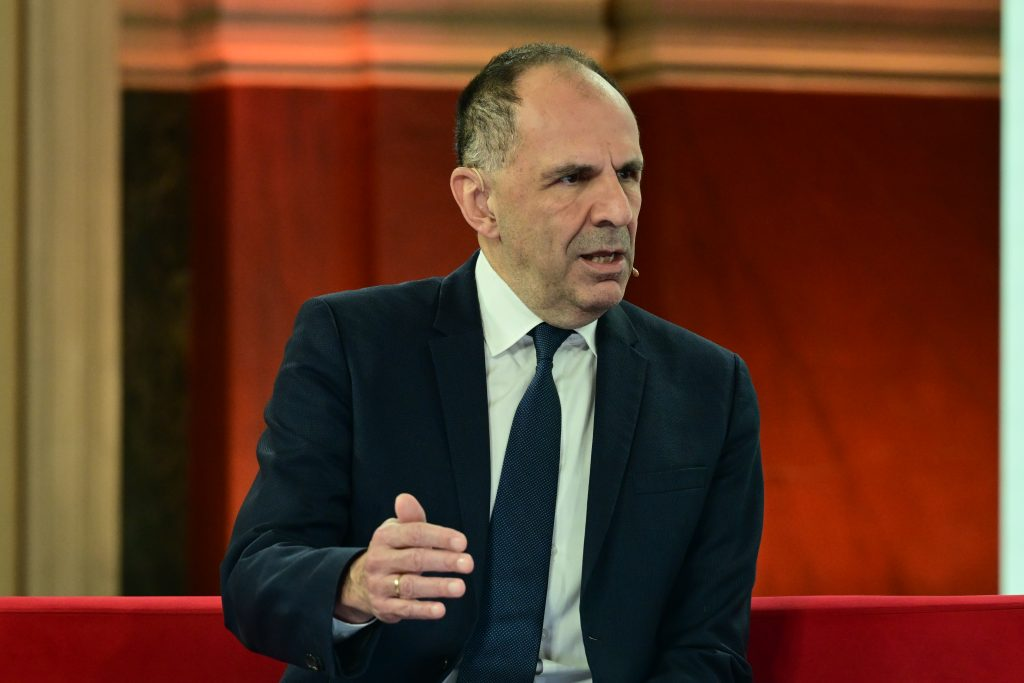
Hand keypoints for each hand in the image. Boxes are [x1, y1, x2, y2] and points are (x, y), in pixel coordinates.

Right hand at [335, 493, 473, 624]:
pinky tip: (441, 609)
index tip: (462, 542)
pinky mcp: (383, 607)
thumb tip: (405, 498)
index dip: (439, 537)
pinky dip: (423, 610)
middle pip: (415, 559)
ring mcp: (379, 585)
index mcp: (385, 537)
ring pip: (411, 586)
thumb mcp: (397, 531)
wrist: (360, 583)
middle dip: (443, 561)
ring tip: (460, 587)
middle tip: (468, 563)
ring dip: (437, 586)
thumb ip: (410, 517)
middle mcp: (379, 560)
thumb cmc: (392, 552)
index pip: (414, 534)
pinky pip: (405, 609)